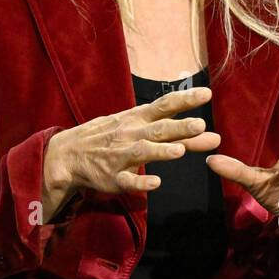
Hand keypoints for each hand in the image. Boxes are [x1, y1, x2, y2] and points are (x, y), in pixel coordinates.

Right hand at [44, 87, 220, 210]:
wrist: (68, 153)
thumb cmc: (111, 136)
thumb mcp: (137, 126)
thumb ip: (174, 132)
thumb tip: (209, 132)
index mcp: (137, 118)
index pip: (164, 105)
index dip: (185, 99)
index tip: (206, 94)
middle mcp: (130, 133)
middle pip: (158, 129)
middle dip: (179, 127)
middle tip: (201, 124)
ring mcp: (120, 155)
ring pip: (142, 152)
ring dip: (160, 151)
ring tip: (179, 151)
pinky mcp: (112, 177)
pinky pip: (126, 180)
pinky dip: (140, 183)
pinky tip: (155, 184)